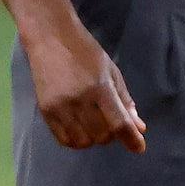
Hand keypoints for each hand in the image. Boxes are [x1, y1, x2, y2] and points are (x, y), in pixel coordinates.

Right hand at [25, 25, 146, 152]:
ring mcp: (60, 107)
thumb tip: (138, 128)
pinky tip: (78, 128)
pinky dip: (76, 140)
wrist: (50, 38)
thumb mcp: (111, 71)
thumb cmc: (85, 52)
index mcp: (100, 87)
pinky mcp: (45, 110)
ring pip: (83, 141)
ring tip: (92, 124)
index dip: (132, 139)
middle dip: (111, 134)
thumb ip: (124, 101)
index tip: (139, 147)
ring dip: (93, 138)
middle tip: (109, 121)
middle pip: (102, 136)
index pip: (120, 123)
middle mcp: (80, 100)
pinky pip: (64, 139)